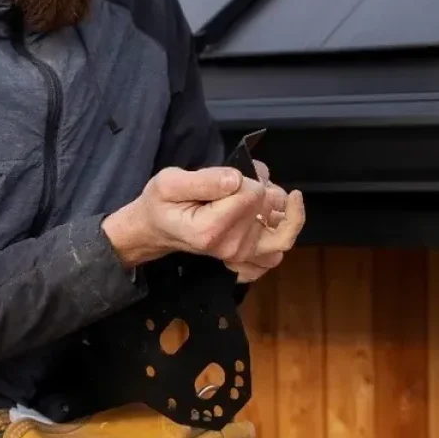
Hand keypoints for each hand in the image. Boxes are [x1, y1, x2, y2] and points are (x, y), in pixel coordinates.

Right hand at [102, 164, 282, 268]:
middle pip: (268, 206)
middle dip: (262, 186)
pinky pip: (277, 250)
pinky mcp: (246, 260)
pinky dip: (279, 233)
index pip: (252, 194)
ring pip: (282, 230)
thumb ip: (204, 180)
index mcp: (210, 229)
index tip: (226, 177)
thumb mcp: (170, 182)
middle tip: (241, 179)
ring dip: (278, 207)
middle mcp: (230, 247)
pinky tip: (268, 218)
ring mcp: (240, 256)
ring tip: (258, 192)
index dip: (245, 178)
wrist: (156, 230)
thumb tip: (237, 179)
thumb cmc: (161, 204)